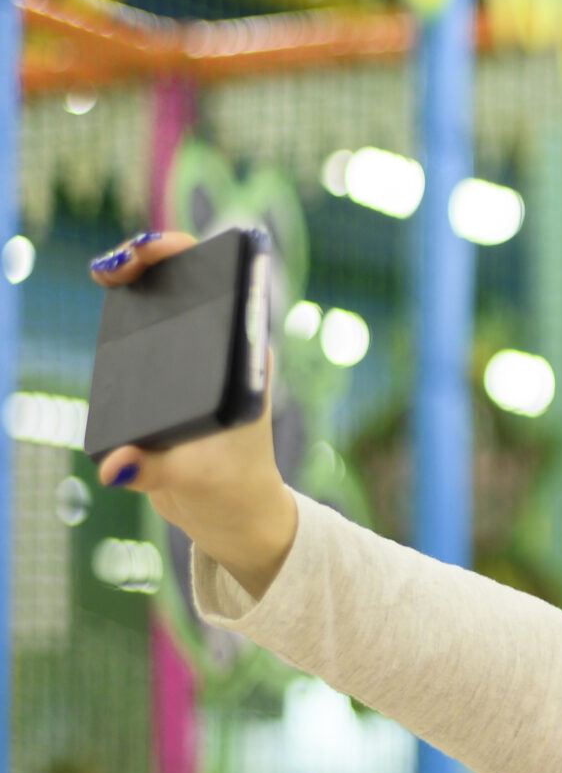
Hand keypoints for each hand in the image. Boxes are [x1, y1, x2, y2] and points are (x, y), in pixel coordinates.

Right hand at [88, 230, 298, 597]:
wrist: (231, 516)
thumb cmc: (231, 491)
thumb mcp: (197, 481)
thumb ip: (153, 471)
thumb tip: (116, 465)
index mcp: (243, 367)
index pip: (229, 292)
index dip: (193, 262)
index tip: (155, 255)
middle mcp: (223, 357)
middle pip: (189, 292)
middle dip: (152, 264)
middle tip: (113, 266)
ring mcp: (195, 367)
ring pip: (161, 314)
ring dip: (133, 291)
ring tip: (107, 275)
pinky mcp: (168, 384)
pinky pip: (141, 343)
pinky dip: (121, 327)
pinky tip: (107, 311)